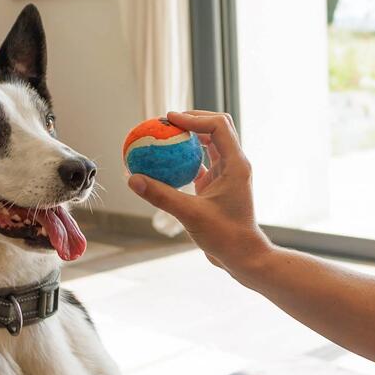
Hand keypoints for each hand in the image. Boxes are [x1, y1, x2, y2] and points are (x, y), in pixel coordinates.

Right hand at [127, 110, 270, 274]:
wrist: (242, 256)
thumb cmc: (225, 236)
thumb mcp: (191, 214)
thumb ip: (161, 195)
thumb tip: (132, 178)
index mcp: (236, 164)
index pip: (218, 126)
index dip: (193, 118)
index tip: (169, 118)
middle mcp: (234, 165)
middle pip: (215, 129)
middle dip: (191, 121)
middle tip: (164, 122)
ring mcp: (227, 175)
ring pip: (208, 145)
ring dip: (187, 139)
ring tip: (163, 137)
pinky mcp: (218, 186)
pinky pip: (200, 164)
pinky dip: (184, 160)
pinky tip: (164, 163)